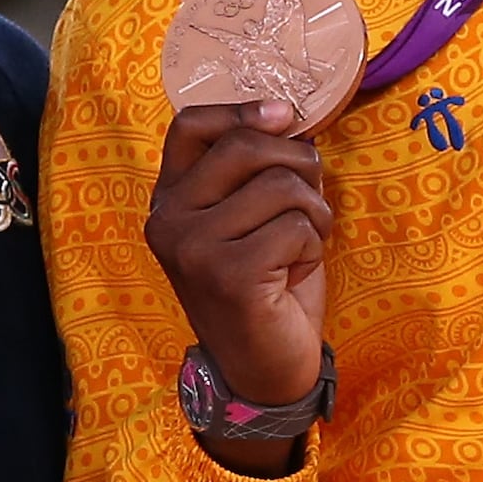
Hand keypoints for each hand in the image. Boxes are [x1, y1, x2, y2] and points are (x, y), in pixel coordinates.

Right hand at [147, 101, 331, 472]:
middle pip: (245, 146)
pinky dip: (313, 247)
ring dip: (314, 212)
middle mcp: (168, 220)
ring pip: (280, 186)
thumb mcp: (250, 217)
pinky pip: (296, 227)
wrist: (263, 371)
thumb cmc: (266, 286)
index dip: (243, 110)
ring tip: (303, 244)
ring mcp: (193, 248)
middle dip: (298, 164)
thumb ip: (255, 170)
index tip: (285, 118)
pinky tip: (295, 274)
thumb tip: (289, 116)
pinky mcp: (229, 276)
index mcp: (169, 199)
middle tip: (310, 200)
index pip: (190, 124)